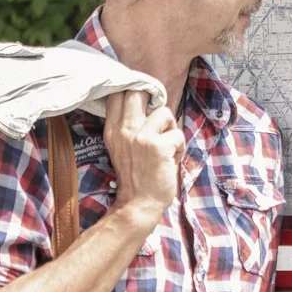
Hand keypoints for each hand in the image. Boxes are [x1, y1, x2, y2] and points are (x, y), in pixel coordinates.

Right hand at [103, 91, 183, 226]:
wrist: (139, 202)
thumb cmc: (137, 175)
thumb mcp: (122, 147)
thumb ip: (129, 126)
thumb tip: (150, 104)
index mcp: (112, 130)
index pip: (117, 93)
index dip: (134, 88)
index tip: (146, 98)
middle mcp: (124, 130)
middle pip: (138, 92)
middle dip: (154, 101)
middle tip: (160, 120)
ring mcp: (140, 137)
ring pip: (164, 111)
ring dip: (171, 128)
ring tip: (168, 145)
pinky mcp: (158, 146)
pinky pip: (177, 134)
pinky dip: (179, 147)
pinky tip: (172, 160)